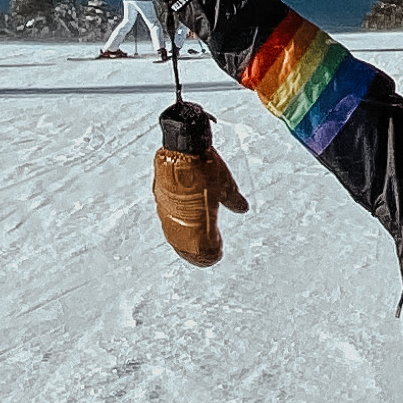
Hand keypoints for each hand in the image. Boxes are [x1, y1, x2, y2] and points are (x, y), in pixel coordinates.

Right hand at [154, 101, 247, 265]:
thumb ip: (233, 199)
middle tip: (203, 257)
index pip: (202, 246)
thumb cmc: (204, 164)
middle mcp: (179, 216)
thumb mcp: (225, 185)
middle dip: (195, 252)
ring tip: (189, 247)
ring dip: (182, 242)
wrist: (184, 145)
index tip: (216, 254)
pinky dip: (174, 225)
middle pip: (185, 244)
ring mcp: (167, 207)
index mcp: (198, 218)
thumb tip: (242, 207)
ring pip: (173, 233)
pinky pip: (166, 217)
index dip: (209, 253)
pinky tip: (178, 224)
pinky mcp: (160, 196)